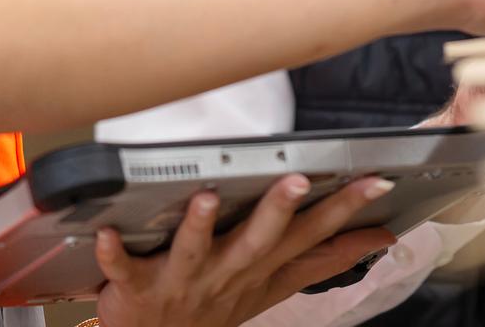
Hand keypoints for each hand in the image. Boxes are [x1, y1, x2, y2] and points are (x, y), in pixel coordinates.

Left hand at [93, 174, 396, 326]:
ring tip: (206, 197)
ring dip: (200, 225)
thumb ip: (328, 258)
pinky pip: (123, 269)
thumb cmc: (218, 306)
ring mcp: (183, 282)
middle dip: (280, 211)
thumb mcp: (280, 285)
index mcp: (262, 268)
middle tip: (299, 179)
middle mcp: (227, 274)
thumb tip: (380, 236)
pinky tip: (104, 232)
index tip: (375, 180)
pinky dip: (112, 255)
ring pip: (195, 251)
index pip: (311, 236)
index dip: (346, 210)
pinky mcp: (136, 289)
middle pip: (259, 241)